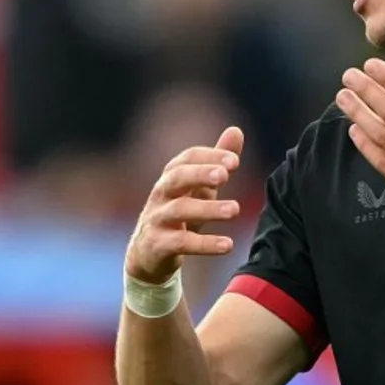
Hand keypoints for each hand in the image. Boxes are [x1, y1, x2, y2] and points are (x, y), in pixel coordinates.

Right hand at [125, 127, 244, 284]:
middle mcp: (161, 193)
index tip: (234, 161)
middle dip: (200, 174)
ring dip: (208, 209)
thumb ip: (217, 161)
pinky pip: (181, 243)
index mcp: (173, 176)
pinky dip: (205, 244)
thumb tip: (236, 130)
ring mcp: (157, 219)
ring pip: (179, 210)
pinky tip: (228, 244)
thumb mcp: (199, 187)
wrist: (148, 254)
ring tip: (235, 210)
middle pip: (177, 177)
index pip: (188, 158)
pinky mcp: (158, 245)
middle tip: (225, 176)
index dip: (210, 157)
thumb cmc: (180, 213)